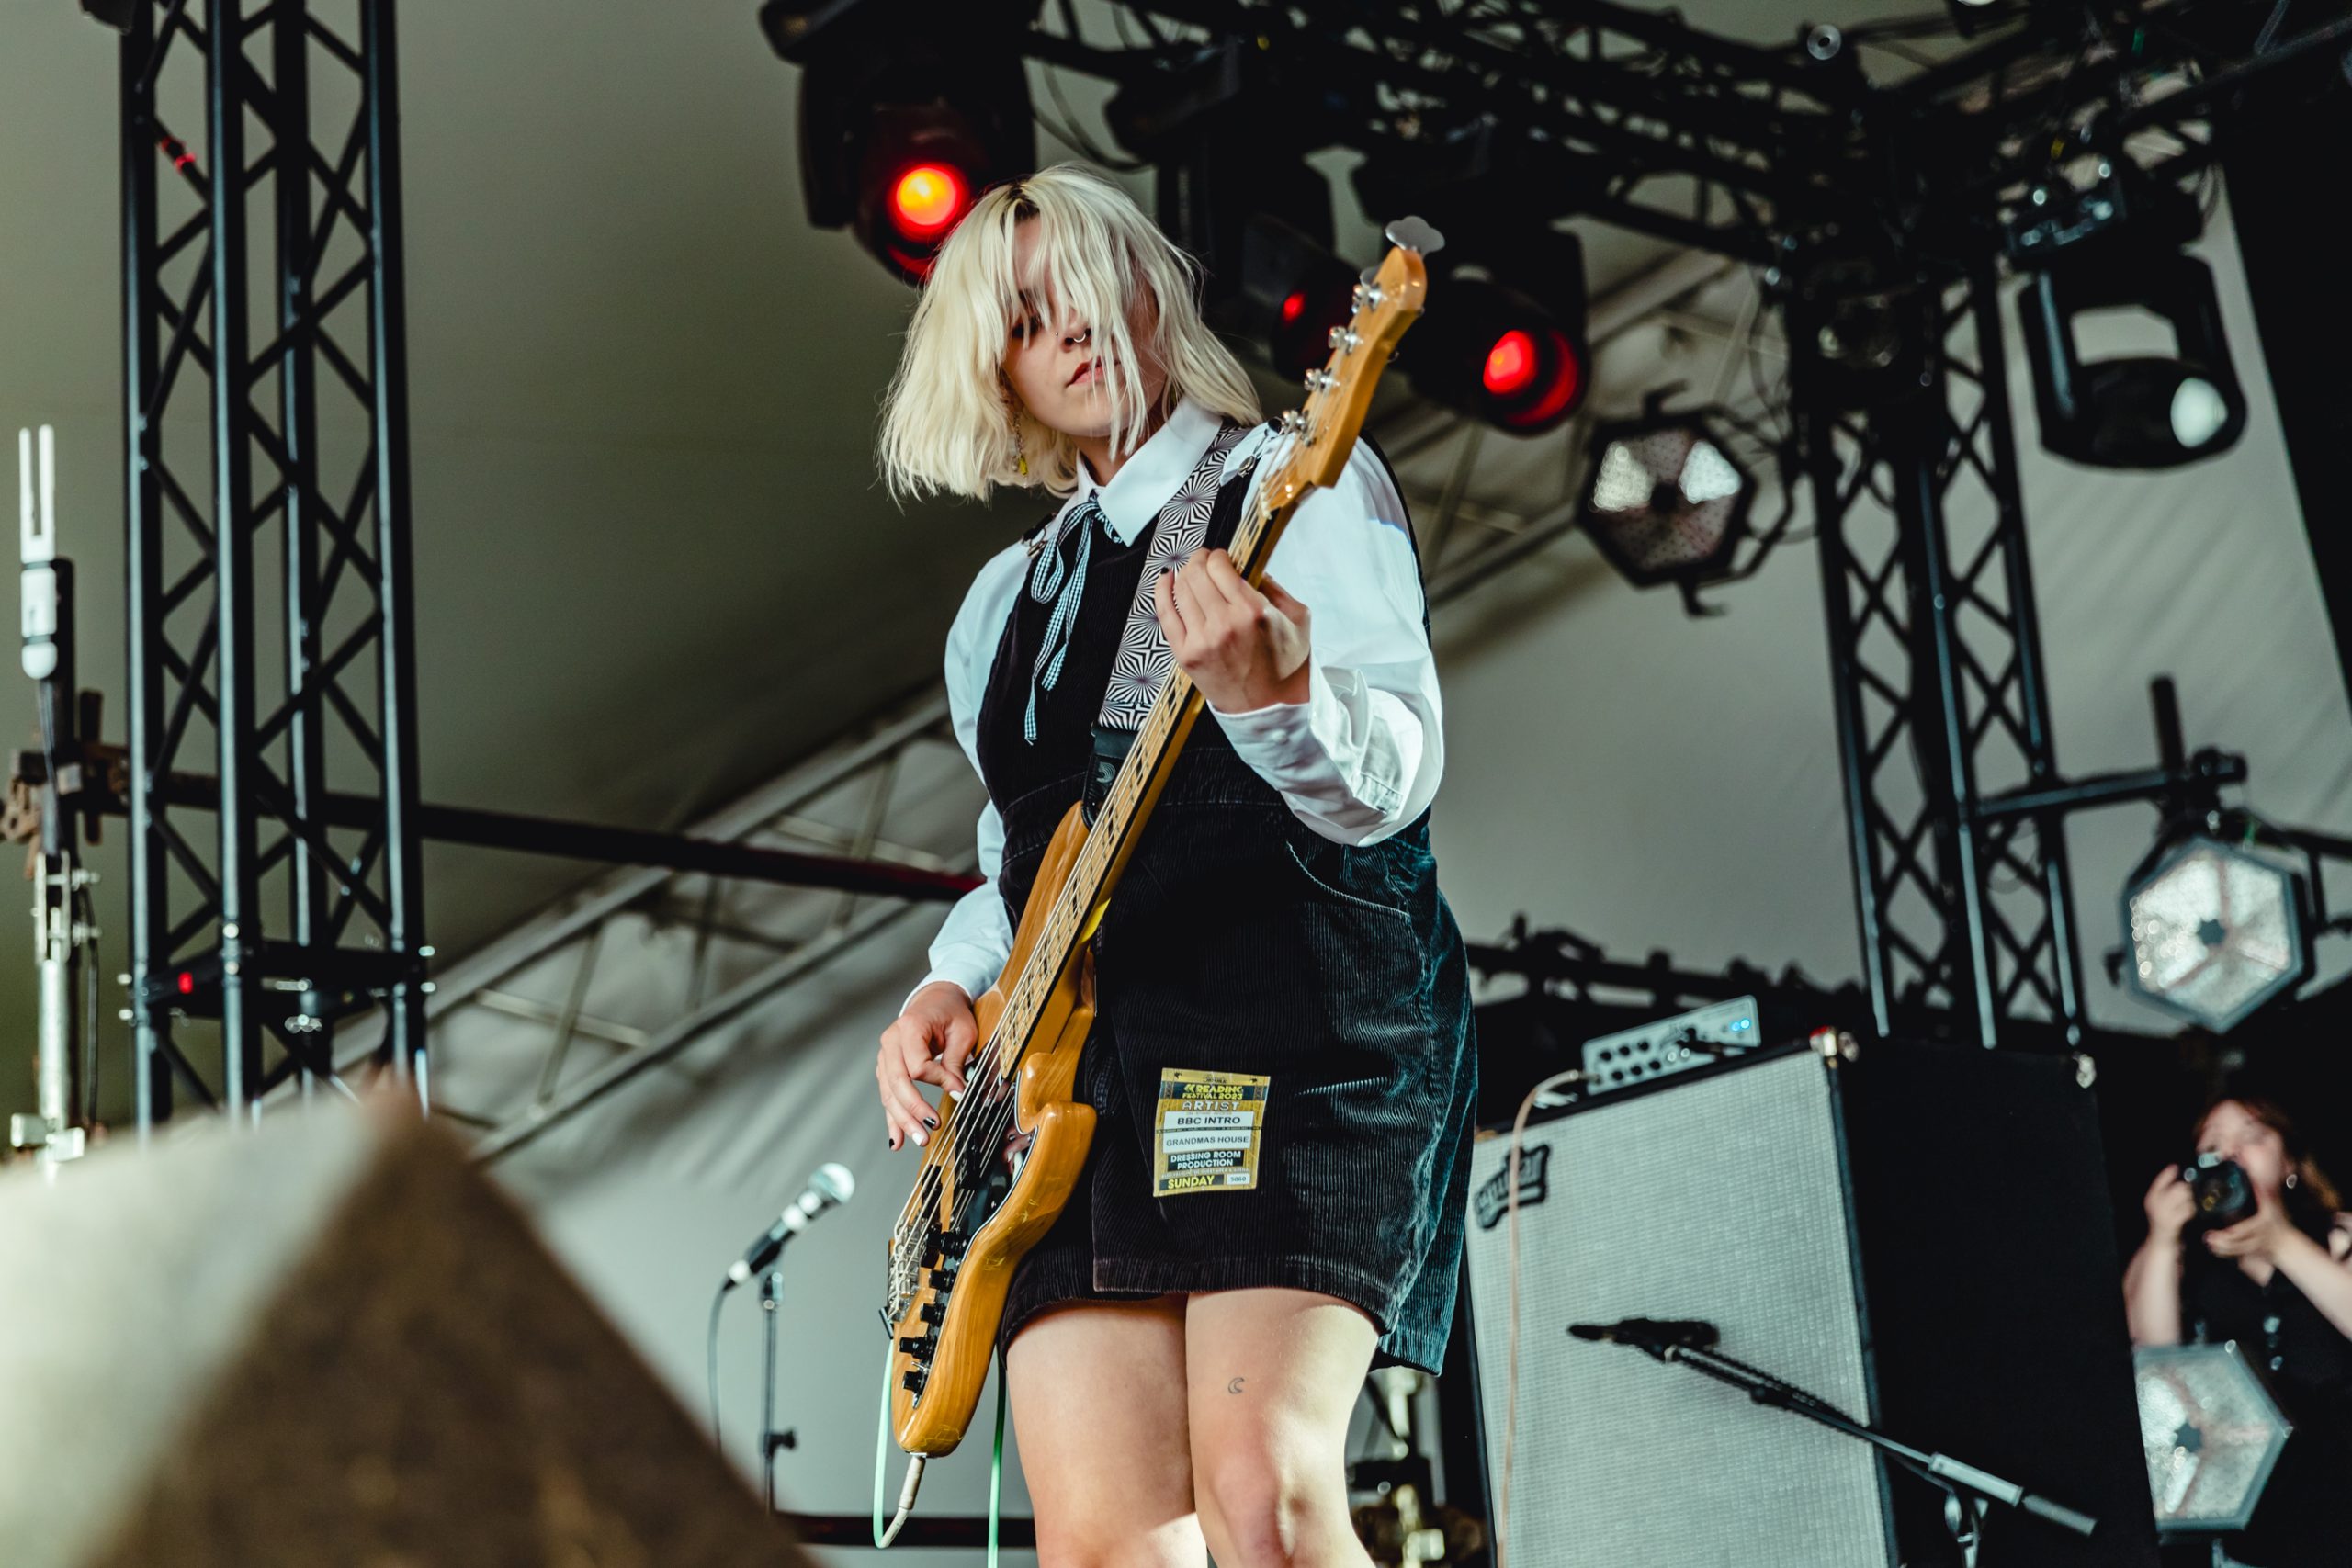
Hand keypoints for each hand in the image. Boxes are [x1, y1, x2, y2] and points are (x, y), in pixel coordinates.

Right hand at [877, 982, 977, 1151]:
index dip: (938, 1080)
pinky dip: (893, 1118)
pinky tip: (897, 1139)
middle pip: (897, 1082)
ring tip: (919, 1139)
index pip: (917, 1065)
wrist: (935, 999)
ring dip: (903, 1119)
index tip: (957, 1089)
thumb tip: (957, 1092)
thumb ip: (957, 1062)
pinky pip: (887, 1095)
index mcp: (909, 1027)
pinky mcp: (887, 1067)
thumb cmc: (950, 1012)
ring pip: (889, 1093)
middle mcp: (891, 1041)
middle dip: (914, 1109)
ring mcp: (885, 1055)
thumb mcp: (962, 1032)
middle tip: (931, 1129)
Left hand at [1152, 549, 1311, 713]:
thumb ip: (1275, 586)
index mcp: (1253, 611)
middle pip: (1197, 574)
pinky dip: (1162, 591)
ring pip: (1181, 589)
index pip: (1220, 566)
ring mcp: (1201, 640)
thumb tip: (1250, 565)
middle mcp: (1224, 624)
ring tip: (1192, 572)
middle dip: (1200, 560)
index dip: (1219, 556)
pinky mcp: (1186, 655)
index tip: (1222, 557)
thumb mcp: (1297, 618)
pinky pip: (1165, 614)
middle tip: (1205, 560)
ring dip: (1185, 573)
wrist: (1271, 706)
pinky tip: (1166, 580)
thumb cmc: (1286, 664)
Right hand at [2144, 1164, 2195, 1240]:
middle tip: (2189, 1196)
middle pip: (2178, 1187)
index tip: (2175, 1166)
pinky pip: (2187, 1210)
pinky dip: (2191, 1211)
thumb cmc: (2165, 1222)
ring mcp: (2163, 1213)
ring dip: (2191, 1201)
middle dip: (2187, 1190)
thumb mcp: (2162, 1206)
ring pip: (2184, 1198)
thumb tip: (2181, 1181)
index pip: (2160, 1180)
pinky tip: (2191, 1214)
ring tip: (2190, 1206)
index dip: (2168, 1173)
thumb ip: (2167, 1193)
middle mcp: (2155, 1203)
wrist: (2160, 1243)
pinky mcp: (2172, 1221)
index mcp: (2151, 1197)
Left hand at [2205, 1184, 2294, 1261]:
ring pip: (2235, 1252)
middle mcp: (2255, 1239)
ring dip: (2221, 1249)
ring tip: (2208, 1243)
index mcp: (2258, 1228)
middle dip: (2221, 1242)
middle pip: (2237, 1244)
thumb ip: (2263, 1193)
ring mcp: (2253, 1248)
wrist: (2287, 1243)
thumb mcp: (2272, 1207)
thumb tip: (2255, 1179)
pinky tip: (2214, 1249)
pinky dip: (2225, 1253)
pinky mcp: (2250, 1253)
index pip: (2243, 1232)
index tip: (2218, 1232)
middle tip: (2207, 1237)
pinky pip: (2236, 1255)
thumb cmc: (2279, 1224)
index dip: (2230, 1233)